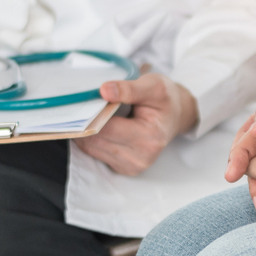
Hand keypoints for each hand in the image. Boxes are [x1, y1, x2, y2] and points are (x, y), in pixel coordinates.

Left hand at [76, 72, 197, 175]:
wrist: (175, 116)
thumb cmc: (164, 100)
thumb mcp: (153, 85)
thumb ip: (129, 88)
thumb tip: (104, 91)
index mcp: (151, 137)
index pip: (108, 129)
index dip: (91, 115)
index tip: (81, 102)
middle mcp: (142, 157)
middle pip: (96, 141)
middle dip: (86, 123)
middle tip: (81, 107)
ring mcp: (133, 166)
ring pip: (91, 149)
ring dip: (86, 132)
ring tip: (90, 115)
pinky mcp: (124, 169)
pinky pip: (95, 154)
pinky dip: (92, 139)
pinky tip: (98, 127)